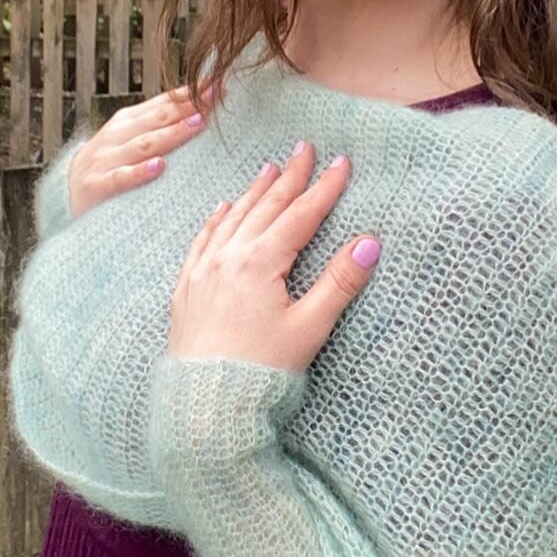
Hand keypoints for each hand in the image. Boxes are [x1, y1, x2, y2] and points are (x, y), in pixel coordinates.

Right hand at [68, 81, 221, 218]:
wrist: (65, 193)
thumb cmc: (109, 166)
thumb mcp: (131, 140)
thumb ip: (159, 127)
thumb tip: (201, 110)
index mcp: (128, 121)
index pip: (164, 103)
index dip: (191, 94)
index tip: (218, 85)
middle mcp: (117, 135)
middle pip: (158, 119)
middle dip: (189, 107)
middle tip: (215, 97)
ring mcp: (106, 159)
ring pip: (144, 144)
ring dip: (172, 133)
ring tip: (197, 123)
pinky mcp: (97, 185)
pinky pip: (121, 178)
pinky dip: (139, 172)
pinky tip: (159, 166)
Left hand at [167, 141, 381, 372]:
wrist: (203, 407)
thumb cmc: (260, 372)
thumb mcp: (309, 328)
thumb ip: (340, 282)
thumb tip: (370, 242)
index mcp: (261, 263)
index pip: (300, 215)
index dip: (323, 188)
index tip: (341, 162)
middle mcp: (228, 258)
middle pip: (265, 207)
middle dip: (289, 177)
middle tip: (304, 148)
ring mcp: (203, 272)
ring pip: (232, 219)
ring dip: (253, 192)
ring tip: (269, 169)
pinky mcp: (186, 291)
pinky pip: (201, 242)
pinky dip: (215, 220)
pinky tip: (221, 209)